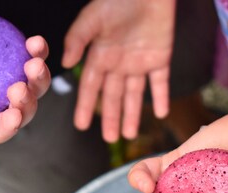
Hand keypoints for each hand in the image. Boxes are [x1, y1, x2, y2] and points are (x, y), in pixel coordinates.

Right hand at [0, 28, 50, 144]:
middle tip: (19, 88)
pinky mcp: (8, 59)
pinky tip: (35, 43)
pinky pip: (29, 58)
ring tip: (34, 63)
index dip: (5, 128)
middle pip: (19, 112)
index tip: (12, 117)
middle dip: (26, 103)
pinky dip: (36, 52)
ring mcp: (2, 82)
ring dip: (39, 79)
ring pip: (32, 88)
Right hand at [62, 0, 175, 141]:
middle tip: (109, 139)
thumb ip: (77, 39)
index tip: (81, 126)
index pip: (90, 87)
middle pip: (113, 96)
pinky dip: (162, 97)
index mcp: (101, 56)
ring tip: (130, 135)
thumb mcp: (93, 18)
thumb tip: (66, 65)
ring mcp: (139, 62)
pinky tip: (161, 113)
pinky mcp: (160, 58)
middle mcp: (118, 64)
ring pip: (135, 94)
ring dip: (133, 114)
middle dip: (111, 117)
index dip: (85, 106)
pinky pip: (160, 82)